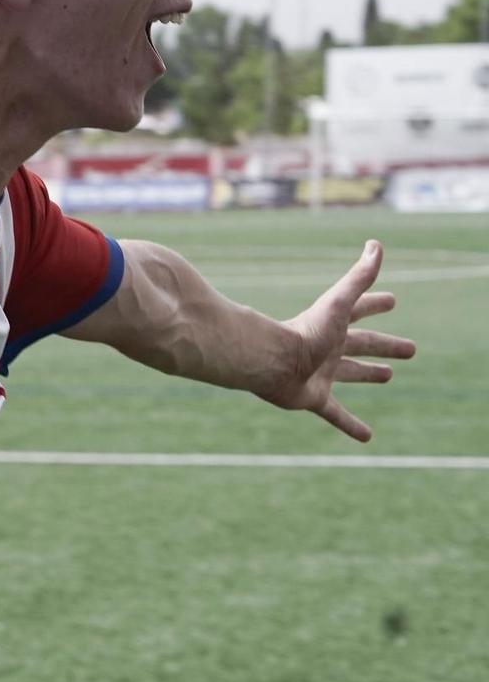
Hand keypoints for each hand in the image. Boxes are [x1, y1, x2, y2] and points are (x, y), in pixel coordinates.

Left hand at [258, 241, 416, 441]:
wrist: (270, 362)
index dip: (376, 303)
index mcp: (333, 325)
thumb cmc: (303, 332)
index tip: (392, 300)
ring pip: (350, 373)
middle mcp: (328, 347)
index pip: (360, 309)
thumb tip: (376, 244)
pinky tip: (367, 437)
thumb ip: (358, 277)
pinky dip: (350, 424)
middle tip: (410, 348)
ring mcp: (321, 372)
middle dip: (384, 344)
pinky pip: (335, 414)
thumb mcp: (338, 304)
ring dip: (369, 374)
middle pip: (362, 344)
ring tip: (388, 376)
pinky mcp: (314, 397)